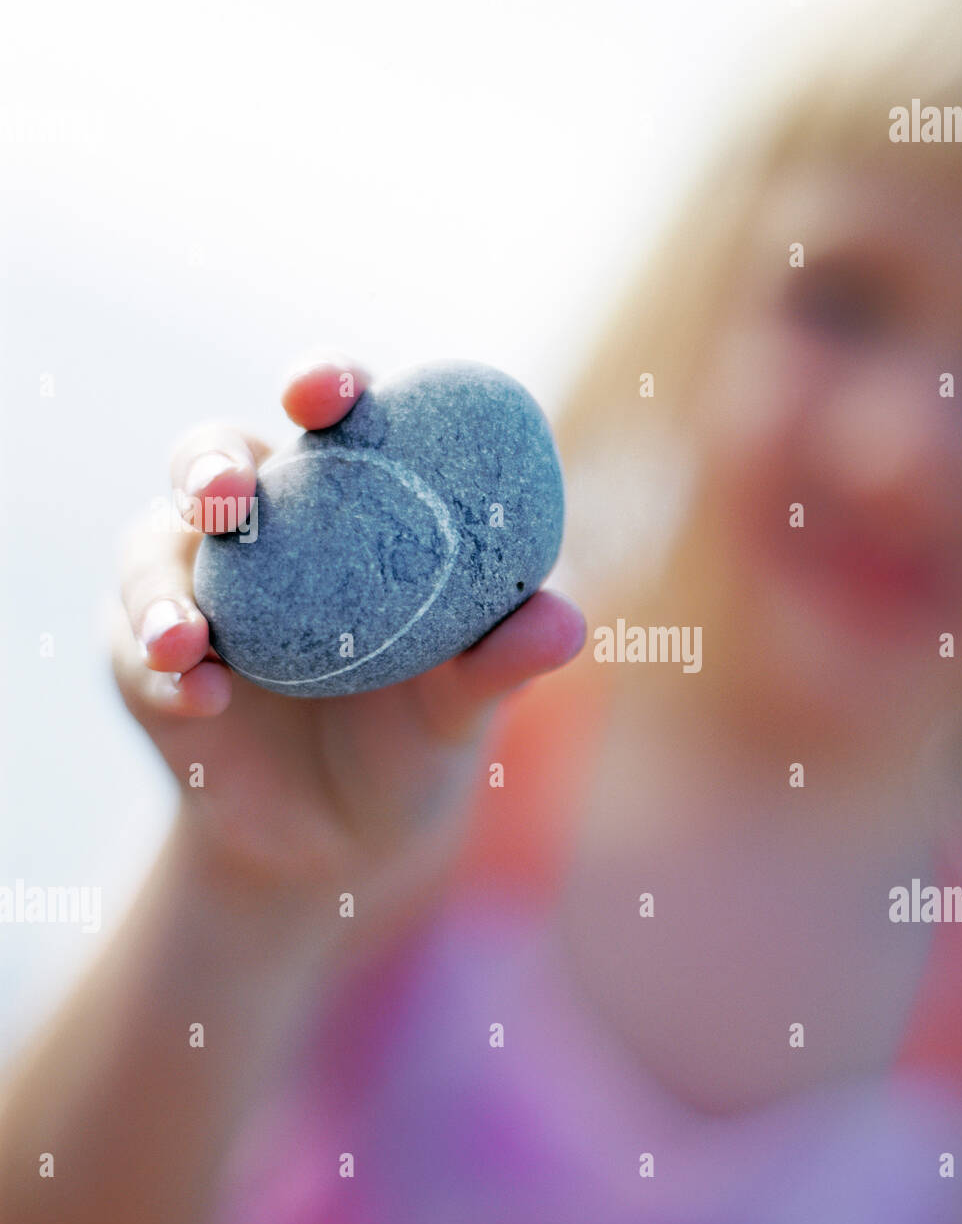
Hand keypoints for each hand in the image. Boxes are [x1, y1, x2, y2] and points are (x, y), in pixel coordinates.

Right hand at [111, 356, 585, 897]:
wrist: (342, 841)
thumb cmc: (419, 741)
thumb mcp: (467, 703)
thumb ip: (504, 659)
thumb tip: (564, 622)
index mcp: (353, 506)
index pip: (339, 420)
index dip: (327, 383)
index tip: (328, 392)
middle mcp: (271, 528)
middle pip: (220, 455)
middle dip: (211, 462)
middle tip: (228, 495)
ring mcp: (200, 585)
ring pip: (154, 545)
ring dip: (161, 582)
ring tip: (190, 636)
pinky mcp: (143, 655)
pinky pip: (135, 645)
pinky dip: (162, 666)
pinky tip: (199, 694)